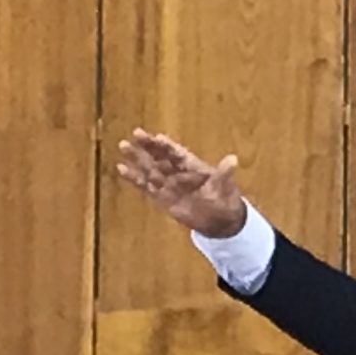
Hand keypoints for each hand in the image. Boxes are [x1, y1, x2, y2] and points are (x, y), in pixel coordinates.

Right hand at [116, 129, 247, 237]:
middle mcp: (177, 171)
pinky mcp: (162, 197)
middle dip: (148, 146)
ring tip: (123, 146)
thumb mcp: (225, 185)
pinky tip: (122, 169)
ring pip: (150, 168)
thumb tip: (233, 160)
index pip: (177, 152)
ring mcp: (168, 183)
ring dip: (137, 158)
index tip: (157, 137)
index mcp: (192, 165)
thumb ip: (225, 173)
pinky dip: (134, 178)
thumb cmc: (224, 197)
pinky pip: (145, 186)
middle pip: (160, 156)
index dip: (167, 145)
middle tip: (134, 135)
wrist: (219, 219)